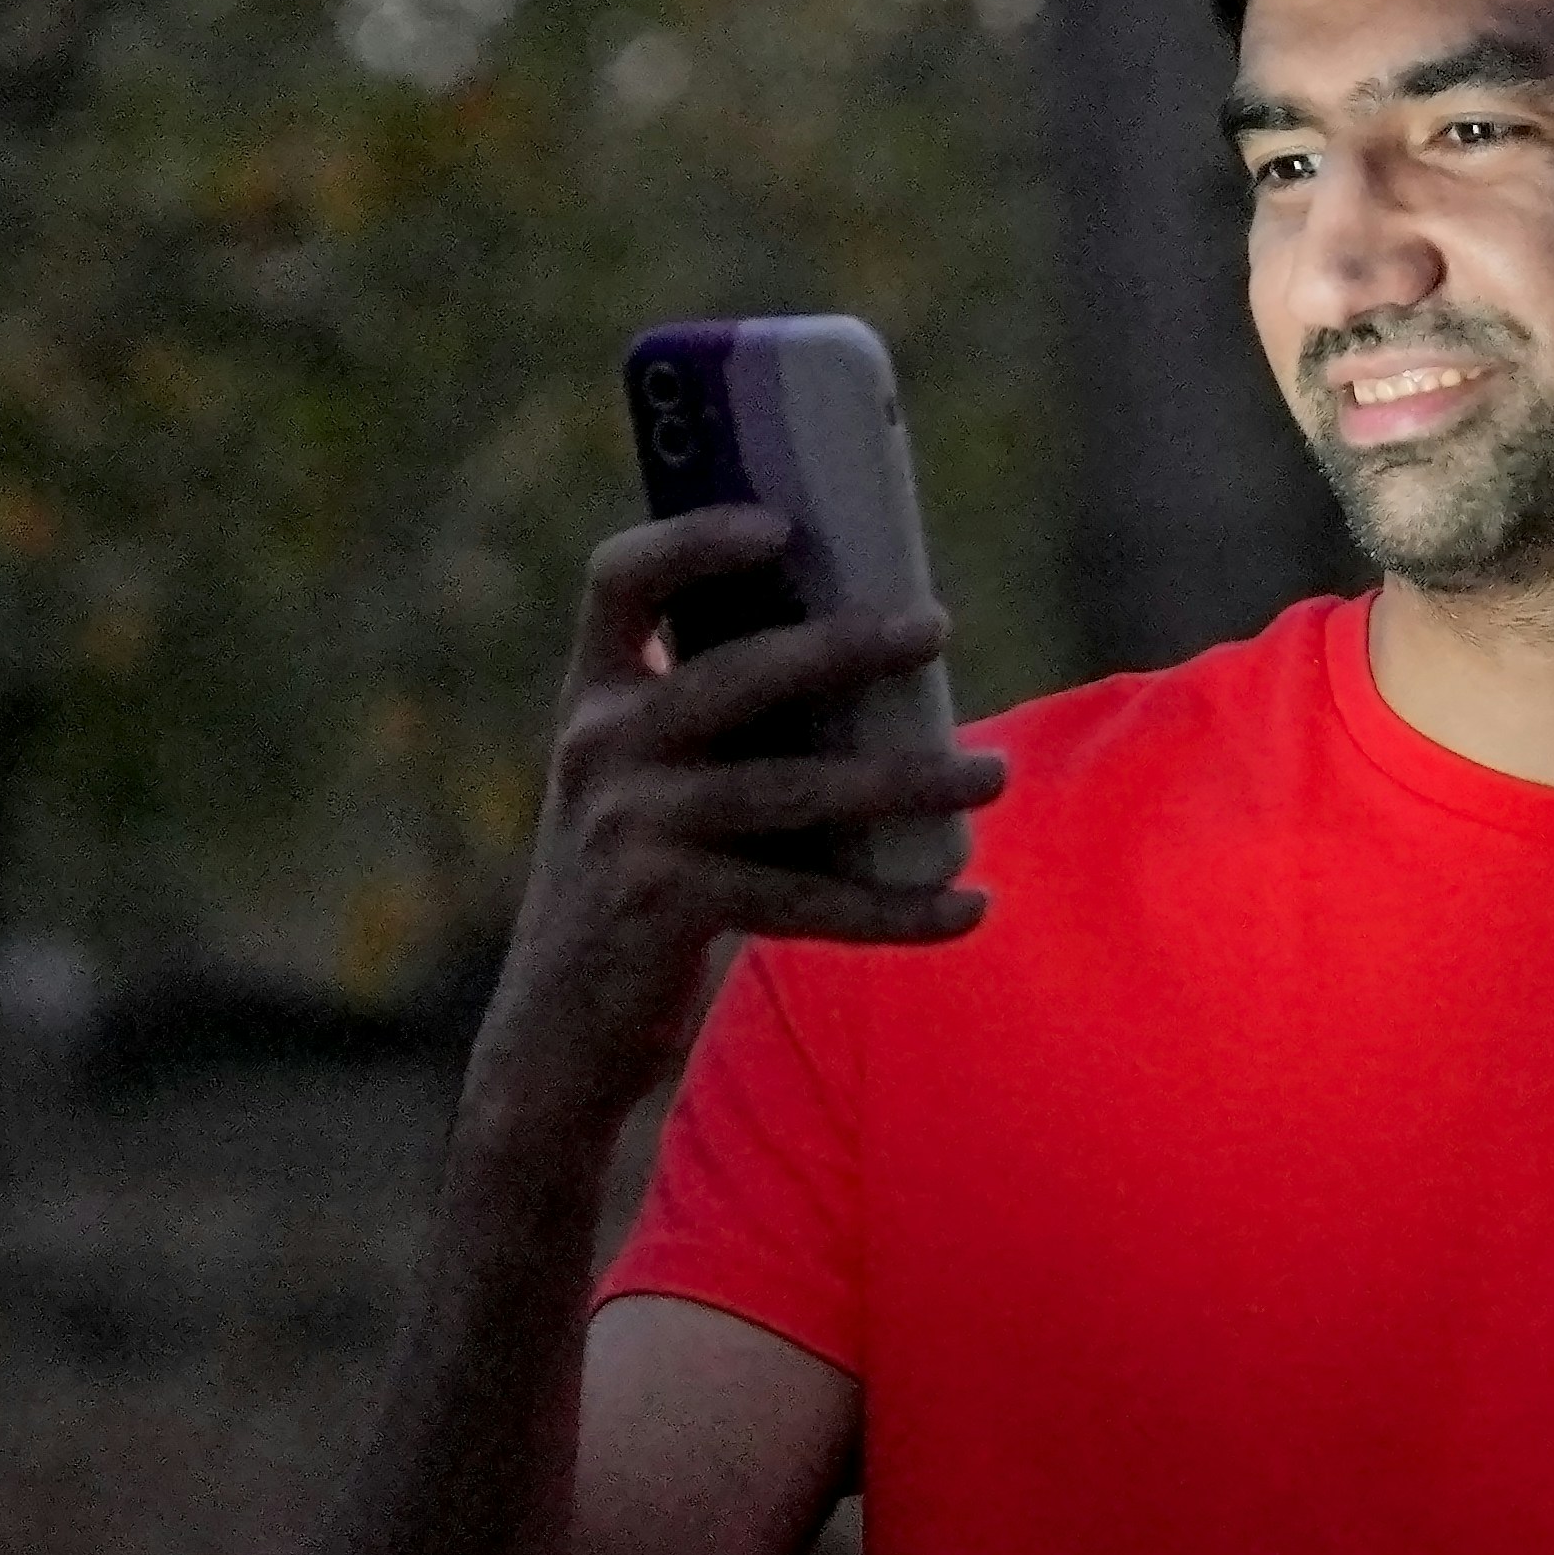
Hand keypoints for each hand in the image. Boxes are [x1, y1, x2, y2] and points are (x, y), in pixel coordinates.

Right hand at [462, 505, 1007, 1152]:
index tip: (782, 525)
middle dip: (843, 646)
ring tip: (991, 775)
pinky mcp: (664, 907)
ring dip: (905, 781)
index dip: (693, 538)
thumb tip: (885, 655)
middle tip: (936, 626)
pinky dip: (892, 907)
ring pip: (792, 789)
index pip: (620, 580)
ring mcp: (628, 828)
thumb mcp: (657, 781)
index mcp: (598, 694)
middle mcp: (601, 746)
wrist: (562, 1028)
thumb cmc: (648, 877)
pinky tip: (966, 907)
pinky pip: (803, 899)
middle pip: (736, 674)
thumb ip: (730, 721)